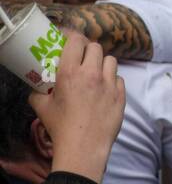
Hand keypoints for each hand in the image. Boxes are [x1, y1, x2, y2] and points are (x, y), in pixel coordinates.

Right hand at [30, 32, 125, 183]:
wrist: (83, 145)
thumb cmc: (60, 126)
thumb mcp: (41, 106)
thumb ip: (38, 91)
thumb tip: (38, 87)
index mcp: (70, 72)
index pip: (76, 41)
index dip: (73, 38)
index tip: (70, 41)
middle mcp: (92, 74)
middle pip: (96, 47)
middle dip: (88, 50)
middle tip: (82, 59)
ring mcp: (109, 84)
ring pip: (111, 60)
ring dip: (103, 63)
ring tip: (96, 73)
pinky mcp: (121, 96)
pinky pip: (119, 79)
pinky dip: (112, 80)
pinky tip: (105, 89)